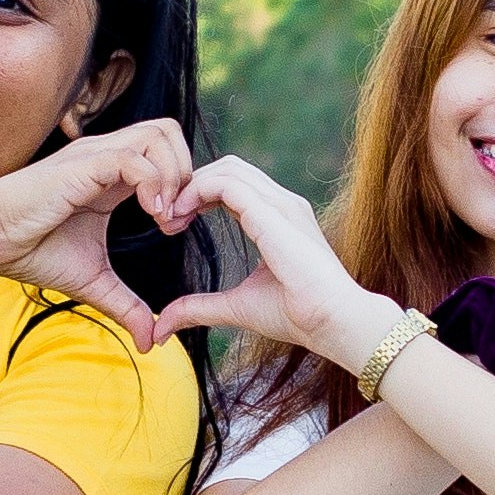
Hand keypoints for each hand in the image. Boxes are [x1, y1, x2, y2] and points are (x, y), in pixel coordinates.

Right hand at [0, 119, 195, 351]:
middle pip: (168, 132)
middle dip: (186, 171)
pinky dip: (153, 183)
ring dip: (174, 175)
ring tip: (164, 217)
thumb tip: (152, 342)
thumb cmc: (32, 251)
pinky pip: (132, 159)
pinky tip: (151, 215)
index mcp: (112, 175)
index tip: (176, 227)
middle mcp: (106, 156)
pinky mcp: (81, 166)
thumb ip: (126, 305)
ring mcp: (94, 156)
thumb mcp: (93, 282)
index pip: (165, 152)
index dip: (183, 185)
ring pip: (158, 136)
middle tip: (176, 217)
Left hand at [147, 156, 402, 363]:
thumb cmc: (297, 315)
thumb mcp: (236, 307)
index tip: (174, 223)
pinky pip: (227, 184)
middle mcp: (281, 203)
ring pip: (227, 169)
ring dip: (191, 187)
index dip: (198, 196)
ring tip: (171, 215)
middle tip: (167, 217)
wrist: (332, 321)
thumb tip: (162, 327)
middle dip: (192, 185)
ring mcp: (280, 203)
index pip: (233, 185)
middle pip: (228, 168)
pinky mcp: (273, 213)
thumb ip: (200, 309)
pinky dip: (197, 192)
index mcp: (278, 218)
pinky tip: (181, 214)